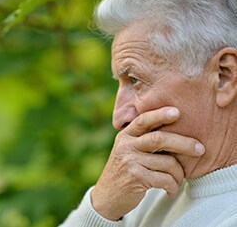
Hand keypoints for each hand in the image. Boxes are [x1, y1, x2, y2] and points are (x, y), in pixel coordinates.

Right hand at [91, 106, 204, 220]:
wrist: (107, 196)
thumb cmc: (125, 171)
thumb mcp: (128, 151)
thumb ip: (143, 140)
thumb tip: (174, 130)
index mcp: (125, 135)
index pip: (143, 120)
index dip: (160, 114)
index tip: (177, 112)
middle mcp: (126, 146)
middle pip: (159, 138)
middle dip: (184, 143)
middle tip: (200, 149)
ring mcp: (129, 161)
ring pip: (167, 162)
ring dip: (179, 174)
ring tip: (178, 180)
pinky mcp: (135, 177)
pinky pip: (165, 179)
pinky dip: (173, 186)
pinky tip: (170, 190)